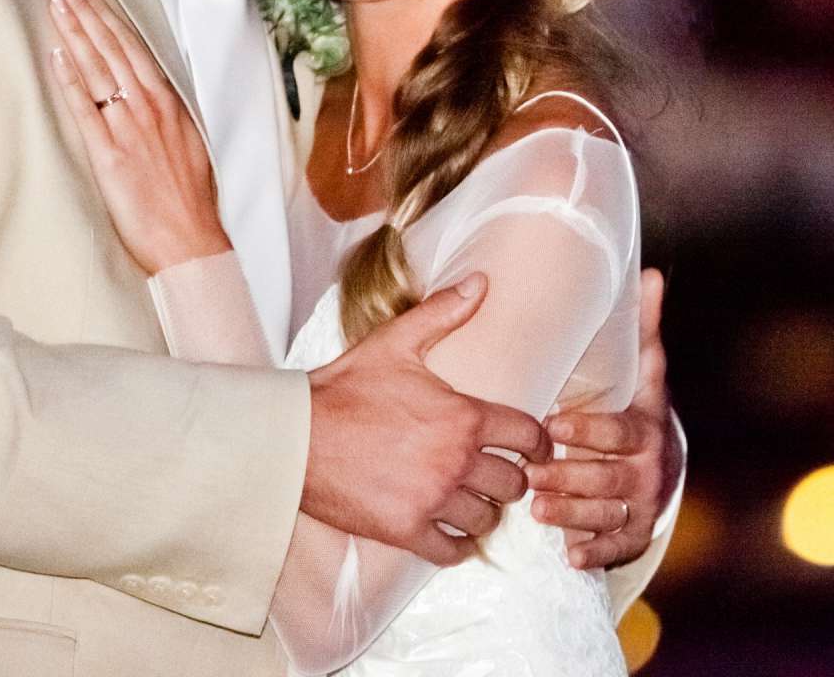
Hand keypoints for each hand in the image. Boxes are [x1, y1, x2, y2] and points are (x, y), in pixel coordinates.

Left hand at [47, 0, 231, 274]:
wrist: (190, 240)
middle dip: (84, 11)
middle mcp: (148, 107)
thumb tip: (146, 91)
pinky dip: (71, 79)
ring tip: (55, 3)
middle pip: (111, 48)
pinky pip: (86, 109)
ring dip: (76, 32)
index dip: (106, 15)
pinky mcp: (108, 155)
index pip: (132, 46)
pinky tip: (56, 54)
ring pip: (98, 68)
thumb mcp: (188, 141)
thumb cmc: (189, 197)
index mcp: (168, 102)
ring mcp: (128, 128)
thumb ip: (165, 112)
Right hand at [301, 274, 549, 565]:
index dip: (539, 443)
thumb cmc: (344, 389)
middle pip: (513, 483)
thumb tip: (481, 282)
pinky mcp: (406, 531)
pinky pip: (452, 551)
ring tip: (472, 500)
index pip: (529, 437)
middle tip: (498, 473)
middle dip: (510, 478)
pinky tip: (449, 531)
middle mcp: (455, 463)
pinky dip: (456, 544)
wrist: (294, 438)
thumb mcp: (395, 343)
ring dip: (484, 510)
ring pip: (487, 519)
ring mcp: (432, 501)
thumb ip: (443, 313)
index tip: (536, 449)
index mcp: (463, 418)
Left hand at [529, 267, 678, 569]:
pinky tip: (570, 554)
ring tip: (537, 507)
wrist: (662, 466)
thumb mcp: (644, 371)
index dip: (588, 430)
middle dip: (570, 476)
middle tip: (531, 474)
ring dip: (573, 514)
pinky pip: (614, 548)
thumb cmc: (638, 411)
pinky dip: (594, 552)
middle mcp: (649, 470)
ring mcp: (642, 506)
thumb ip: (643, 327)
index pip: (620, 431)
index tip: (554, 424)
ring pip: (606, 512)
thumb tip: (652, 273)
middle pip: (608, 477)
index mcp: (647, 428)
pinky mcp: (633, 536)